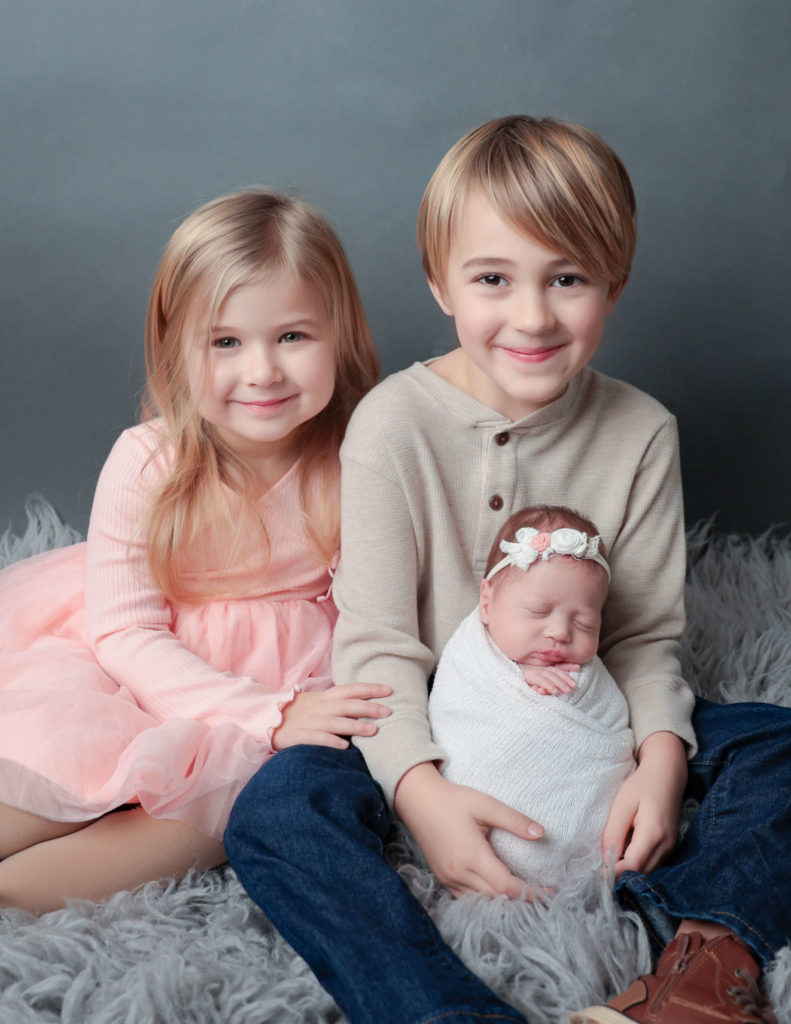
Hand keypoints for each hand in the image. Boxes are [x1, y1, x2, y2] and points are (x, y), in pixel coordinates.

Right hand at [272, 683, 391, 750]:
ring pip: (336, 722)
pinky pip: (318, 738)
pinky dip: (331, 741)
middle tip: (388, 712)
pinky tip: (345, 747)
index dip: (370, 688)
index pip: (351, 689)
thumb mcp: (317, 701)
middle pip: (348, 705)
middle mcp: (320, 707)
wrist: (266, 718)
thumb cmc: (297, 712)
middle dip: (369, 708)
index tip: (389, 690)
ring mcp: (310, 721)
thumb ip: (337, 701)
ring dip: (356, 726)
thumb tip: (364, 702)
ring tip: (374, 731)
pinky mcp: (300, 736)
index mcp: (325, 697)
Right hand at [394, 761, 543, 898]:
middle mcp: (458, 874)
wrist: (417, 800)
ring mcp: (448, 879)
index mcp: (471, 856)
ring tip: (524, 894)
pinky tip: (497, 892)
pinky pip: (467, 899)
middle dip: (521, 900)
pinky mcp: (442, 879)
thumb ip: (514, 820)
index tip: (549, 891)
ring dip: (503, 902)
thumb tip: (541, 834)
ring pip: (481, 903)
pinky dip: (485, 900)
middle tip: (542, 894)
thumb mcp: (485, 804)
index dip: (530, 893)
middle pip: (496, 899)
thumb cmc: (452, 800)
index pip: (506, 887)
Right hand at [521, 663, 578, 694]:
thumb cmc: (520, 676)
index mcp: (541, 666)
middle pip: (555, 671)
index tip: (578, 667)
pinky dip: (548, 685)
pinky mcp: (529, 676)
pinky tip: (554, 691)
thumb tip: (555, 688)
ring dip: (559, 683)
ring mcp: (534, 671)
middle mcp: (539, 667)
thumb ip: (544, 681)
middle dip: (565, 678)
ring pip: (550, 676)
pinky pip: (541, 681)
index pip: (556, 666)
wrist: (506, 673)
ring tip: (567, 690)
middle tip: (574, 686)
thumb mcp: (534, 678)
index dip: (567, 666)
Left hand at [602, 731, 687, 876]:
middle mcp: (666, 845)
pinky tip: (623, 855)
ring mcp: (670, 847)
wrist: (667, 774)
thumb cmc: (642, 785)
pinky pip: (652, 864)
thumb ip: (613, 833)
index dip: (613, 874)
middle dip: (620, 876)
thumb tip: (605, 859)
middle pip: (641, 874)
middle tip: (598, 873)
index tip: (595, 875)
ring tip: (608, 864)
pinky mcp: (669, 846)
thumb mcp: (622, 805)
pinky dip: (637, 864)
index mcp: (654, 834)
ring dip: (629, 871)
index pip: (632, 866)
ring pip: (647, 872)